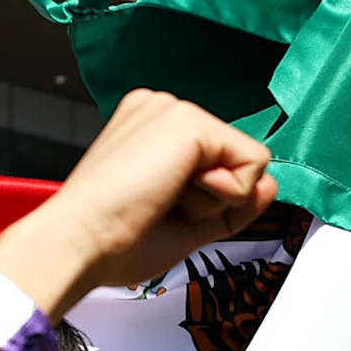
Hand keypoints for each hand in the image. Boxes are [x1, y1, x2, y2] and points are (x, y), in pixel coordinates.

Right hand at [0, 89, 273, 310]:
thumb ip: (233, 201)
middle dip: (214, 201)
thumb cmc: (113, 238)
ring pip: (248, 162)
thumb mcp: (189, 221)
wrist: (80, 241)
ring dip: (215, 200)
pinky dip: (226, 194)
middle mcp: (163, 109)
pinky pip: (254, 164)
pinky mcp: (190, 122)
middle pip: (236, 161)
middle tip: (160, 208)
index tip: (159, 211)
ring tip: (163, 199)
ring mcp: (175, 109)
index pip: (218, 161)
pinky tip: (176, 192)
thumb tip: (270, 185)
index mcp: (151, 128)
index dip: (209, 201)